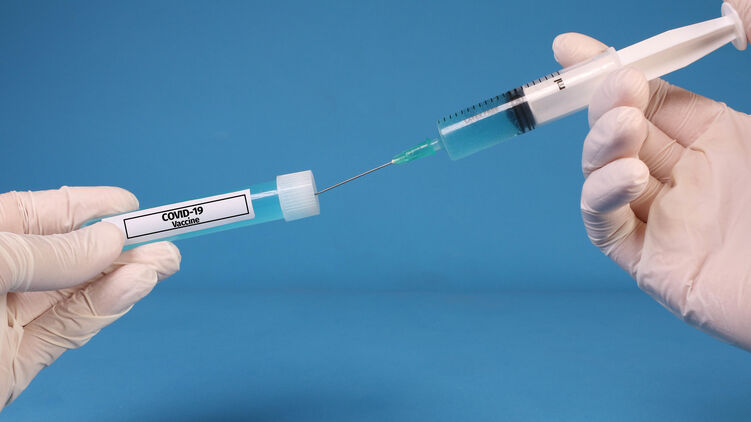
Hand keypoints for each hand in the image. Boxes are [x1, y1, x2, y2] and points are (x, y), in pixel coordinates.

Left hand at [0, 186, 179, 406]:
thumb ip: (45, 252)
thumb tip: (107, 239)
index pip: (37, 215)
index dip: (85, 207)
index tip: (130, 204)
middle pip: (66, 257)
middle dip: (116, 247)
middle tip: (163, 241)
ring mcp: (4, 323)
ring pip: (76, 295)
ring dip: (123, 278)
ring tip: (163, 263)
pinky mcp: (15, 364)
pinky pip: (69, 332)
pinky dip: (105, 311)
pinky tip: (133, 287)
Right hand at [552, 0, 750, 349]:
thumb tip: (727, 1)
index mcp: (722, 138)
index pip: (651, 96)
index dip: (609, 70)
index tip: (571, 48)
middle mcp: (688, 176)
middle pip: (619, 132)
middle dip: (605, 105)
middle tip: (616, 86)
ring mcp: (667, 219)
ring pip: (603, 174)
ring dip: (601, 145)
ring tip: (625, 130)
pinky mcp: (650, 261)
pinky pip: (605, 224)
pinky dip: (601, 196)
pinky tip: (629, 177)